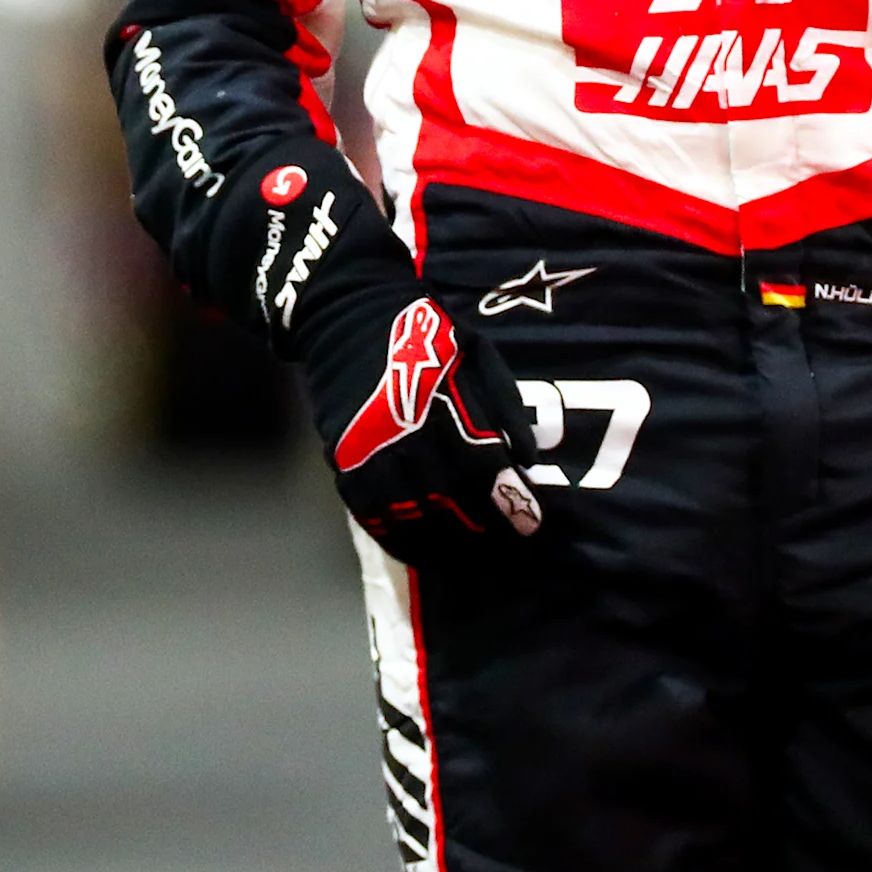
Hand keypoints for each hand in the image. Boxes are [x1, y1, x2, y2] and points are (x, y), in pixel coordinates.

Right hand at [314, 295, 543, 563]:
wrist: (343, 313)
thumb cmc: (422, 331)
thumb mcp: (475, 350)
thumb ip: (503, 404)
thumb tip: (526, 460)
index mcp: (440, 395)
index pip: (480, 462)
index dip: (509, 500)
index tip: (531, 524)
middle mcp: (402, 427)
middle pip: (448, 497)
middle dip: (482, 529)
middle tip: (507, 549)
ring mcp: (367, 446)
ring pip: (409, 513)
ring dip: (443, 544)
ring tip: (469, 558)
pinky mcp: (341, 457)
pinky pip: (369, 513)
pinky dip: (397, 538)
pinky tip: (420, 551)